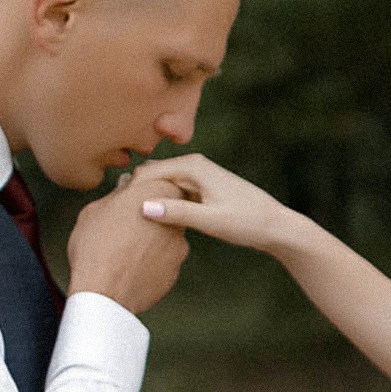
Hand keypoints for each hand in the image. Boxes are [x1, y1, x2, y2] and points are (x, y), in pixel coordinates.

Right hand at [67, 179, 187, 315]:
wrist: (104, 293)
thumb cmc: (95, 246)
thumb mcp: (96, 210)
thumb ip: (117, 195)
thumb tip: (126, 186)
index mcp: (156, 193)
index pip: (161, 180)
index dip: (146, 188)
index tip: (131, 195)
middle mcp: (175, 217)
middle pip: (167, 209)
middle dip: (151, 213)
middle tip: (127, 223)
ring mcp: (179, 246)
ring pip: (167, 236)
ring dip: (152, 239)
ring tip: (125, 248)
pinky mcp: (175, 271)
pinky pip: (164, 260)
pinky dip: (152, 261)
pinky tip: (131, 266)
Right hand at [134, 151, 322, 258]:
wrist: (276, 226)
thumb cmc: (247, 223)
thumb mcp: (210, 221)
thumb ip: (177, 213)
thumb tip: (143, 207)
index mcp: (192, 166)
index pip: (147, 173)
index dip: (129, 192)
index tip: (114, 214)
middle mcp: (193, 164)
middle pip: (151, 176)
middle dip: (134, 193)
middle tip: (116, 219)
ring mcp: (198, 175)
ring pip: (161, 185)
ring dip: (147, 199)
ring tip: (129, 222)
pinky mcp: (201, 187)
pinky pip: (172, 192)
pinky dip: (161, 203)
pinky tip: (151, 223)